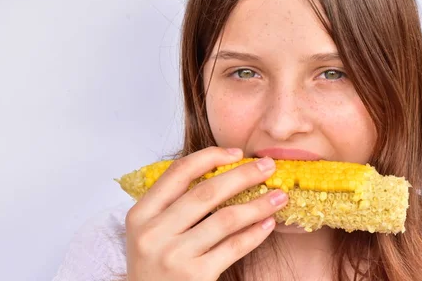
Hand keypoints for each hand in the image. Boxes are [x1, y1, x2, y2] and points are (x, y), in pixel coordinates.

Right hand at [125, 146, 286, 279]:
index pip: (179, 172)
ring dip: (258, 204)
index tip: (237, 152)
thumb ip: (175, 204)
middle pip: (207, 192)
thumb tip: (226, 171)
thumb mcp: (152, 231)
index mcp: (141, 214)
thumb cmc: (155, 266)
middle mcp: (154, 233)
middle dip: (243, 175)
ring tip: (280, 196)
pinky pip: (234, 247)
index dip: (210, 157)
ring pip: (226, 219)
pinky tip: (269, 223)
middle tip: (268, 166)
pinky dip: (255, 233)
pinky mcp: (195, 276)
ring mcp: (174, 255)